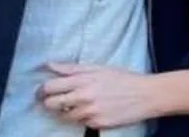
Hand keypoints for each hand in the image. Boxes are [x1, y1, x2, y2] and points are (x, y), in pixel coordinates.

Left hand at [40, 62, 162, 129]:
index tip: (43, 91)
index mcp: (83, 80)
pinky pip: (80, 123)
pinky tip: (90, 111)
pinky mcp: (96, 124)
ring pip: (64, 117)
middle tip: (52, 101)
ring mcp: (89, 112)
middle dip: (48, 103)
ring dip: (65, 112)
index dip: (42, 90)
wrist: (145, 95)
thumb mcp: (98, 68)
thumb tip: (49, 64)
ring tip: (75, 106)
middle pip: (52, 104)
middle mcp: (83, 96)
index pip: (50, 87)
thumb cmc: (123, 78)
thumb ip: (72, 68)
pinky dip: (81, 118)